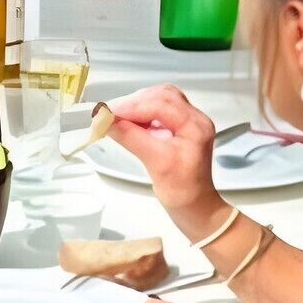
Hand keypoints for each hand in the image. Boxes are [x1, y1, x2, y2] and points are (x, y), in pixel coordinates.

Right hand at [102, 85, 221, 229]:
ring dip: (136, 106)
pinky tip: (128, 123)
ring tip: (117, 118)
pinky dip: (140, 113)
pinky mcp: (178, 127)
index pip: (162, 104)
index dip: (133, 106)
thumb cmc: (182, 190)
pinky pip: (157, 111)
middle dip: (134, 103)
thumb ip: (131, 137)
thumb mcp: (155, 163)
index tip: (109, 113)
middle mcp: (194, 118)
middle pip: (161, 96)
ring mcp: (186, 122)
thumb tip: (107, 121)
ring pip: (158, 100)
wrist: (194, 206)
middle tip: (110, 114)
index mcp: (195, 125)